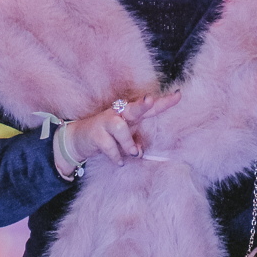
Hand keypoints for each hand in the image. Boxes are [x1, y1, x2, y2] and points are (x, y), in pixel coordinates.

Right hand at [65, 92, 179, 171]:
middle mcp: (118, 114)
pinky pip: (109, 146)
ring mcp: (105, 122)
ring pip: (120, 128)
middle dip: (142, 105)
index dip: (164, 102)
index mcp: (129, 114)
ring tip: (133, 153)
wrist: (77, 139)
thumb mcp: (123, 139)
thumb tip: (140, 152)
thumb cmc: (106, 136)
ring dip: (128, 143)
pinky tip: (119, 162)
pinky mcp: (95, 134)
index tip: (179, 95)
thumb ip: (135, 143)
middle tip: (150, 99)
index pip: (149, 108)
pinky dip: (116, 156)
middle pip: (133, 108)